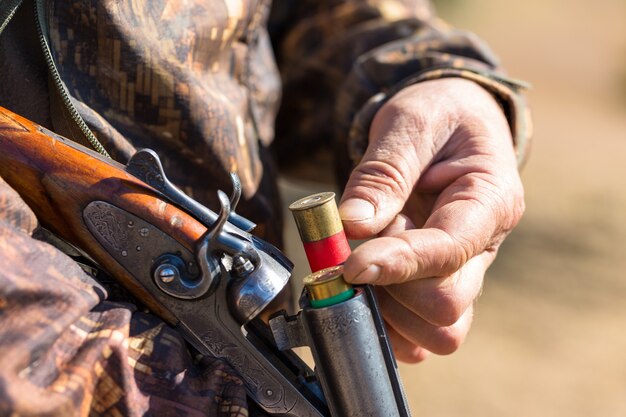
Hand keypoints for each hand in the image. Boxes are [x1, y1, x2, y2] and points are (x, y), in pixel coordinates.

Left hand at [338, 78, 523, 362]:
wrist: (450, 119)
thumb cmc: (435, 113)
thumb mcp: (408, 123)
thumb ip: (382, 174)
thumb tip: (353, 226)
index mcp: (490, 199)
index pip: (448, 250)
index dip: (397, 263)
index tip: (349, 264)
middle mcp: (484, 245)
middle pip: (446, 304)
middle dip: (389, 288)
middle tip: (353, 252)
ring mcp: (464, 270)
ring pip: (437, 330)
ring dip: (386, 309)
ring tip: (362, 260)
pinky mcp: (441, 283)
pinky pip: (423, 333)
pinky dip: (388, 325)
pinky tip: (364, 288)